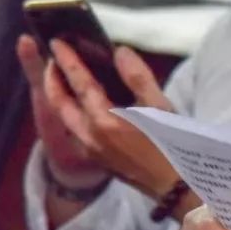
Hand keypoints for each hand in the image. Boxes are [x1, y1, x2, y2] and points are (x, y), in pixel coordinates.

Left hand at [41, 38, 176, 195]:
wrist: (177, 188)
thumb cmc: (175, 146)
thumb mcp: (162, 107)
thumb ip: (137, 77)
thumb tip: (119, 52)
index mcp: (106, 121)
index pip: (80, 83)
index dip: (68, 60)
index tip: (58, 41)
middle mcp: (92, 137)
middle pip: (59, 103)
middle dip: (53, 79)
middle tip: (54, 59)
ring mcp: (92, 150)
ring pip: (65, 118)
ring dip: (59, 96)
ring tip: (64, 78)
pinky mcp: (98, 159)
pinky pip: (75, 130)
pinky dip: (71, 111)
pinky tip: (83, 104)